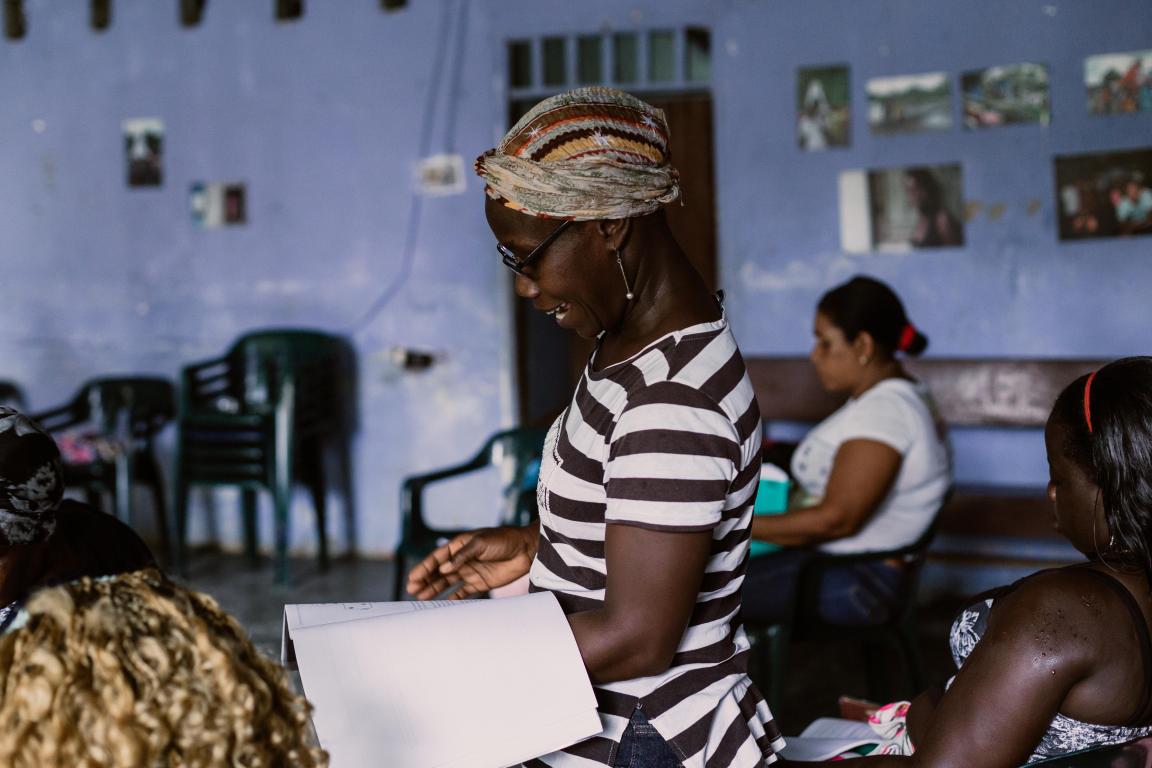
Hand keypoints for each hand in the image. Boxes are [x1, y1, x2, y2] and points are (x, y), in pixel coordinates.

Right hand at [405, 525, 536, 599]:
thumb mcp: (481, 542)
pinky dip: (452, 598)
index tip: (413, 578)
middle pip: (439, 572)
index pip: (437, 558)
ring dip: (434, 590)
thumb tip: (444, 568)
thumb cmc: (503, 540)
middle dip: (425, 580)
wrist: (526, 549)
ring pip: (447, 582)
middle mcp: (462, 559)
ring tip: (421, 598)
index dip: (424, 568)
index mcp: (460, 546)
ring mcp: (470, 571)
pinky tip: (441, 604)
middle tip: (412, 590)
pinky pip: (462, 592)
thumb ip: (462, 555)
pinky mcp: (480, 583)